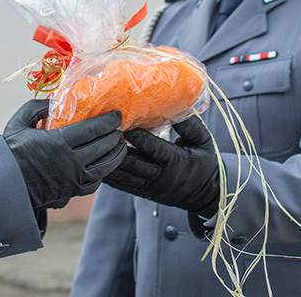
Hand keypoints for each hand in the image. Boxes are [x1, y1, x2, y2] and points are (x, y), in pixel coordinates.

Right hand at [4, 99, 126, 209]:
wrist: (2, 185)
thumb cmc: (9, 152)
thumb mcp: (18, 123)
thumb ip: (35, 108)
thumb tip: (53, 101)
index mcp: (58, 142)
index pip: (92, 129)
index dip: (108, 121)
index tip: (117, 115)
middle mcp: (70, 161)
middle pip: (102, 146)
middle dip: (114, 136)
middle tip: (120, 128)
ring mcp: (73, 179)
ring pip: (104, 166)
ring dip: (116, 154)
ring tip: (120, 145)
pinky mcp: (71, 192)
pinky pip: (95, 182)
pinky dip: (104, 172)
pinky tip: (106, 165)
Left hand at [104, 115, 220, 216]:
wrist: (205, 194)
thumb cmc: (204, 163)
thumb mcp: (203, 142)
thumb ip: (190, 125)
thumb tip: (178, 106)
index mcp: (176, 162)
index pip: (155, 149)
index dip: (139, 137)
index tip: (125, 125)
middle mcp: (160, 176)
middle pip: (134, 163)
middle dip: (117, 147)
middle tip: (103, 131)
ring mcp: (149, 186)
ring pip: (124, 175)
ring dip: (108, 160)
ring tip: (95, 144)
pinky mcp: (142, 192)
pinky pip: (121, 185)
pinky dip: (108, 175)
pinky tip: (95, 162)